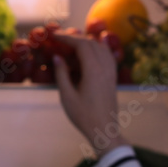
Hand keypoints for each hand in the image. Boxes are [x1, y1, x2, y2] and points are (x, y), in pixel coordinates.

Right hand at [52, 33, 128, 156]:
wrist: (104, 130)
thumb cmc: (83, 116)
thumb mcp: (67, 96)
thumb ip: (62, 74)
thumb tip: (57, 57)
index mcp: (93, 70)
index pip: (81, 45)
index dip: (67, 37)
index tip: (54, 36)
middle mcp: (104, 67)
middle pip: (91, 43)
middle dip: (75, 38)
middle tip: (61, 40)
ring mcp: (111, 72)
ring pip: (101, 47)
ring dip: (87, 42)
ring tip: (73, 45)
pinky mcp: (113, 77)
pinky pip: (108, 56)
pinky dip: (98, 49)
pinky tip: (92, 50)